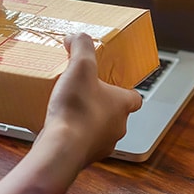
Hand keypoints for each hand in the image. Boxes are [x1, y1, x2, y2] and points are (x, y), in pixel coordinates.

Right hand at [39, 33, 142, 167]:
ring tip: (68, 110)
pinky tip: (58, 127)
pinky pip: (82, 144)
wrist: (61, 148)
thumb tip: (77, 36)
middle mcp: (117, 127)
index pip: (134, 97)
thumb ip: (82, 47)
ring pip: (98, 130)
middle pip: (115, 113)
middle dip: (100, 104)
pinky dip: (73, 136)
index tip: (109, 83)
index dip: (123, 89)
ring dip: (87, 121)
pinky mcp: (84, 157)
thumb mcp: (80, 67)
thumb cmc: (77, 109)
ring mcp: (102, 145)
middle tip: (83, 93)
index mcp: (123, 105)